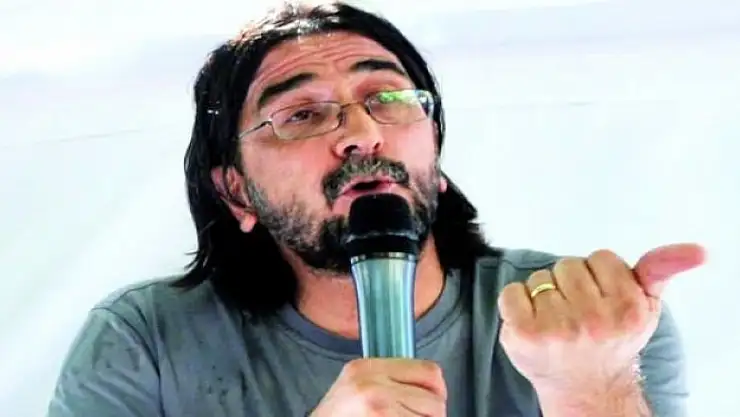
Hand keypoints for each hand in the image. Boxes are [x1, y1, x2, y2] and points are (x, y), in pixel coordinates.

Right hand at [310, 358, 446, 415]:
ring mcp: (378, 408)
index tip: (432, 402)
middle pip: (434, 401)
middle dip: (431, 416)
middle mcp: (372, 384)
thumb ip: (387, 379)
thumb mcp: (355, 386)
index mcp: (367, 367)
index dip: (438, 391)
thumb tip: (432, 388)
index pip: (429, 372)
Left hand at [497, 243, 704, 390]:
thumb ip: (660, 270)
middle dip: (570, 283)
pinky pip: (511, 292)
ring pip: (540, 277)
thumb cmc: (613, 340)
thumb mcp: (645, 306)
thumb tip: (698, 250)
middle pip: (567, 265)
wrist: (586, 387)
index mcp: (627, 309)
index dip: (598, 275)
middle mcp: (593, 321)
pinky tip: (533, 322)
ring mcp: (556, 329)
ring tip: (558, 321)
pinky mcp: (523, 334)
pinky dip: (517, 302)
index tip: (602, 298)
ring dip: (544, 294)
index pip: (601, 258)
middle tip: (578, 312)